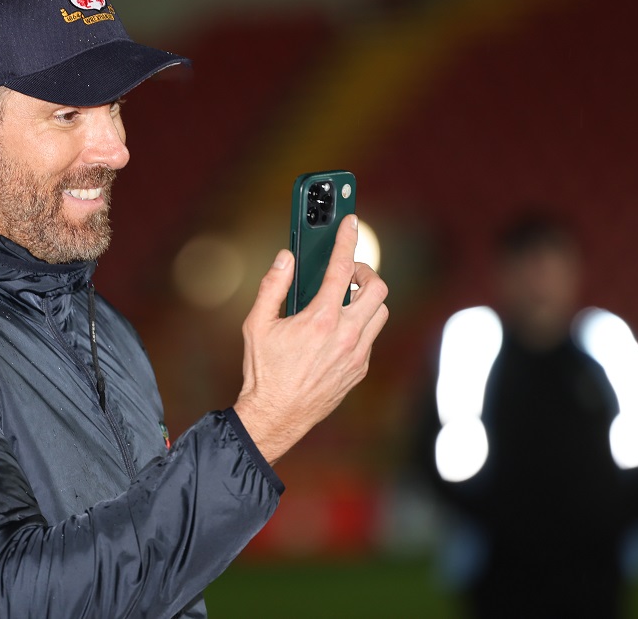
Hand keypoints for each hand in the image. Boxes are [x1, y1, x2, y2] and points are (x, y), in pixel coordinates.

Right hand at [232, 214, 388, 463]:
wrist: (276, 415)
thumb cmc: (264, 371)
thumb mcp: (257, 324)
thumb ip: (273, 286)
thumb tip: (285, 258)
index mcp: (320, 319)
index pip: (340, 268)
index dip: (345, 239)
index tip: (349, 222)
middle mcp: (345, 335)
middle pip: (377, 288)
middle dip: (365, 272)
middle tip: (348, 273)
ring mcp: (357, 354)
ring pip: (380, 313)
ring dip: (366, 300)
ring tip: (344, 299)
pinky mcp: (359, 369)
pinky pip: (371, 337)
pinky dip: (361, 324)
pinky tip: (338, 327)